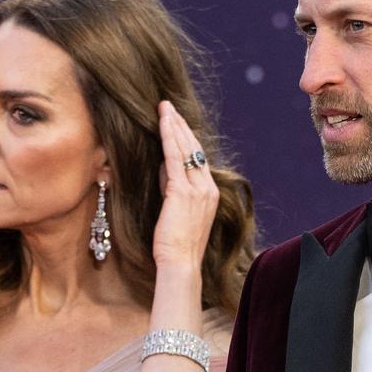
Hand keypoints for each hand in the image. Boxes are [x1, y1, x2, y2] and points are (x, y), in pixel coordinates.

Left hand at [151, 99, 219, 276]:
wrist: (181, 265)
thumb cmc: (176, 247)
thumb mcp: (177, 213)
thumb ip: (173, 189)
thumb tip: (164, 169)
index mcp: (210, 194)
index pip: (198, 159)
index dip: (187, 139)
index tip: (178, 123)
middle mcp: (208, 188)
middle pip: (195, 148)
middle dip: (181, 126)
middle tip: (169, 107)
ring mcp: (197, 189)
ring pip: (185, 148)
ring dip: (174, 125)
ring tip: (164, 107)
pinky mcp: (182, 191)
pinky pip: (174, 157)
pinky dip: (167, 137)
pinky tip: (161, 122)